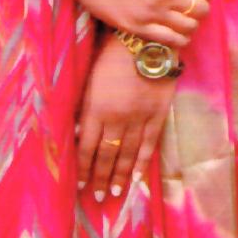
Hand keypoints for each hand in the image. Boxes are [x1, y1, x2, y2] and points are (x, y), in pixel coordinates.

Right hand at [58, 0, 214, 48]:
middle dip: (202, 7)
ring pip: (188, 28)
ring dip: (192, 24)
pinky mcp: (136, 28)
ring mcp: (151, 14)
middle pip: (200, 10)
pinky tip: (177, 33)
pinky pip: (170, 41)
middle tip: (194, 4)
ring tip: (185, 18)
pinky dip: (179, 39)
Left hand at [75, 34, 176, 199]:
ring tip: (114, 193)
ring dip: (120, 176)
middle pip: (107, 155)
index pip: (88, 147)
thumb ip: (85, 106)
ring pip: (127, 154)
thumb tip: (79, 133)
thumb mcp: (90, 78)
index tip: (80, 184)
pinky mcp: (158, 114)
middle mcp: (117, 118)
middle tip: (96, 197)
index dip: (84, 167)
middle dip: (100, 178)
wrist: (146, 40)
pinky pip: (149, 144)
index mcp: (97, 108)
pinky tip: (137, 179)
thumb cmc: (111, 54)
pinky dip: (142, 163)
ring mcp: (139, 118)